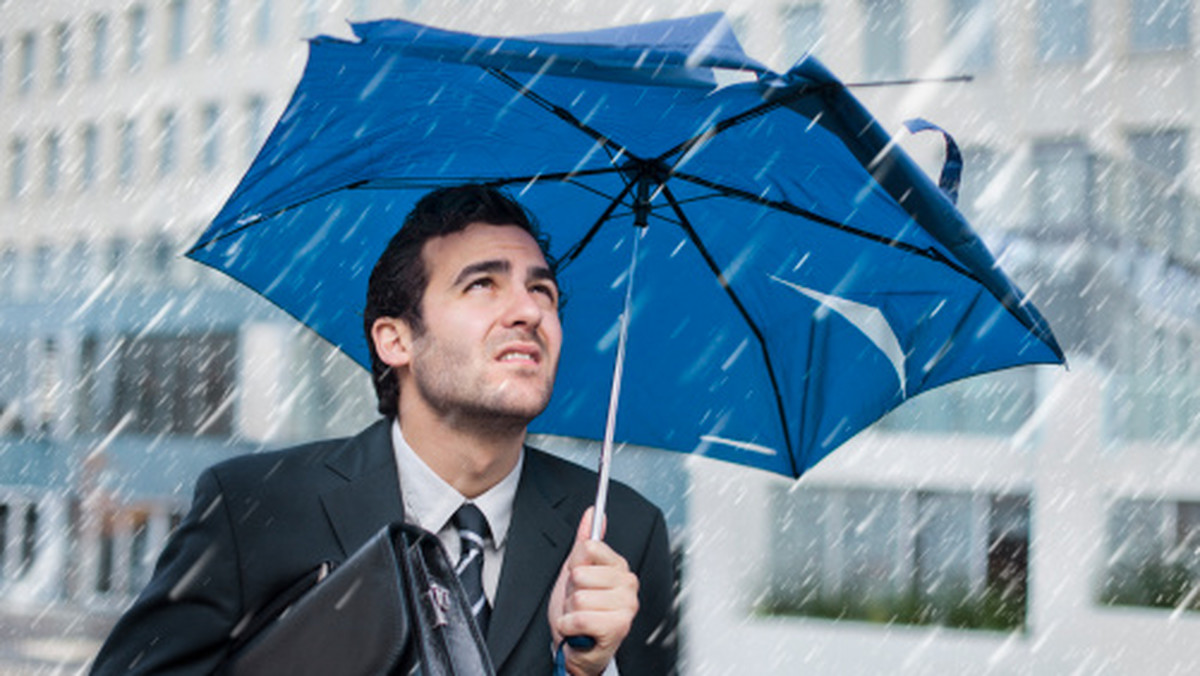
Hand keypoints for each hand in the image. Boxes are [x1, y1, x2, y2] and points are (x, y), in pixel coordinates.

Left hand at [548, 508, 638, 675]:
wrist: (575, 650)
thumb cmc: (578, 613)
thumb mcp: (576, 573)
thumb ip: (584, 543)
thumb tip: (592, 513)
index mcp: (619, 567)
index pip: (589, 547)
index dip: (575, 565)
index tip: (578, 579)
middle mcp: (628, 584)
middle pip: (581, 574)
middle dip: (571, 592)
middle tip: (579, 604)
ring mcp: (626, 606)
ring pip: (579, 597)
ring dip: (570, 612)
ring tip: (579, 618)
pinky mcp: (618, 627)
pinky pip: (579, 618)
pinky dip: (569, 627)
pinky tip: (578, 631)